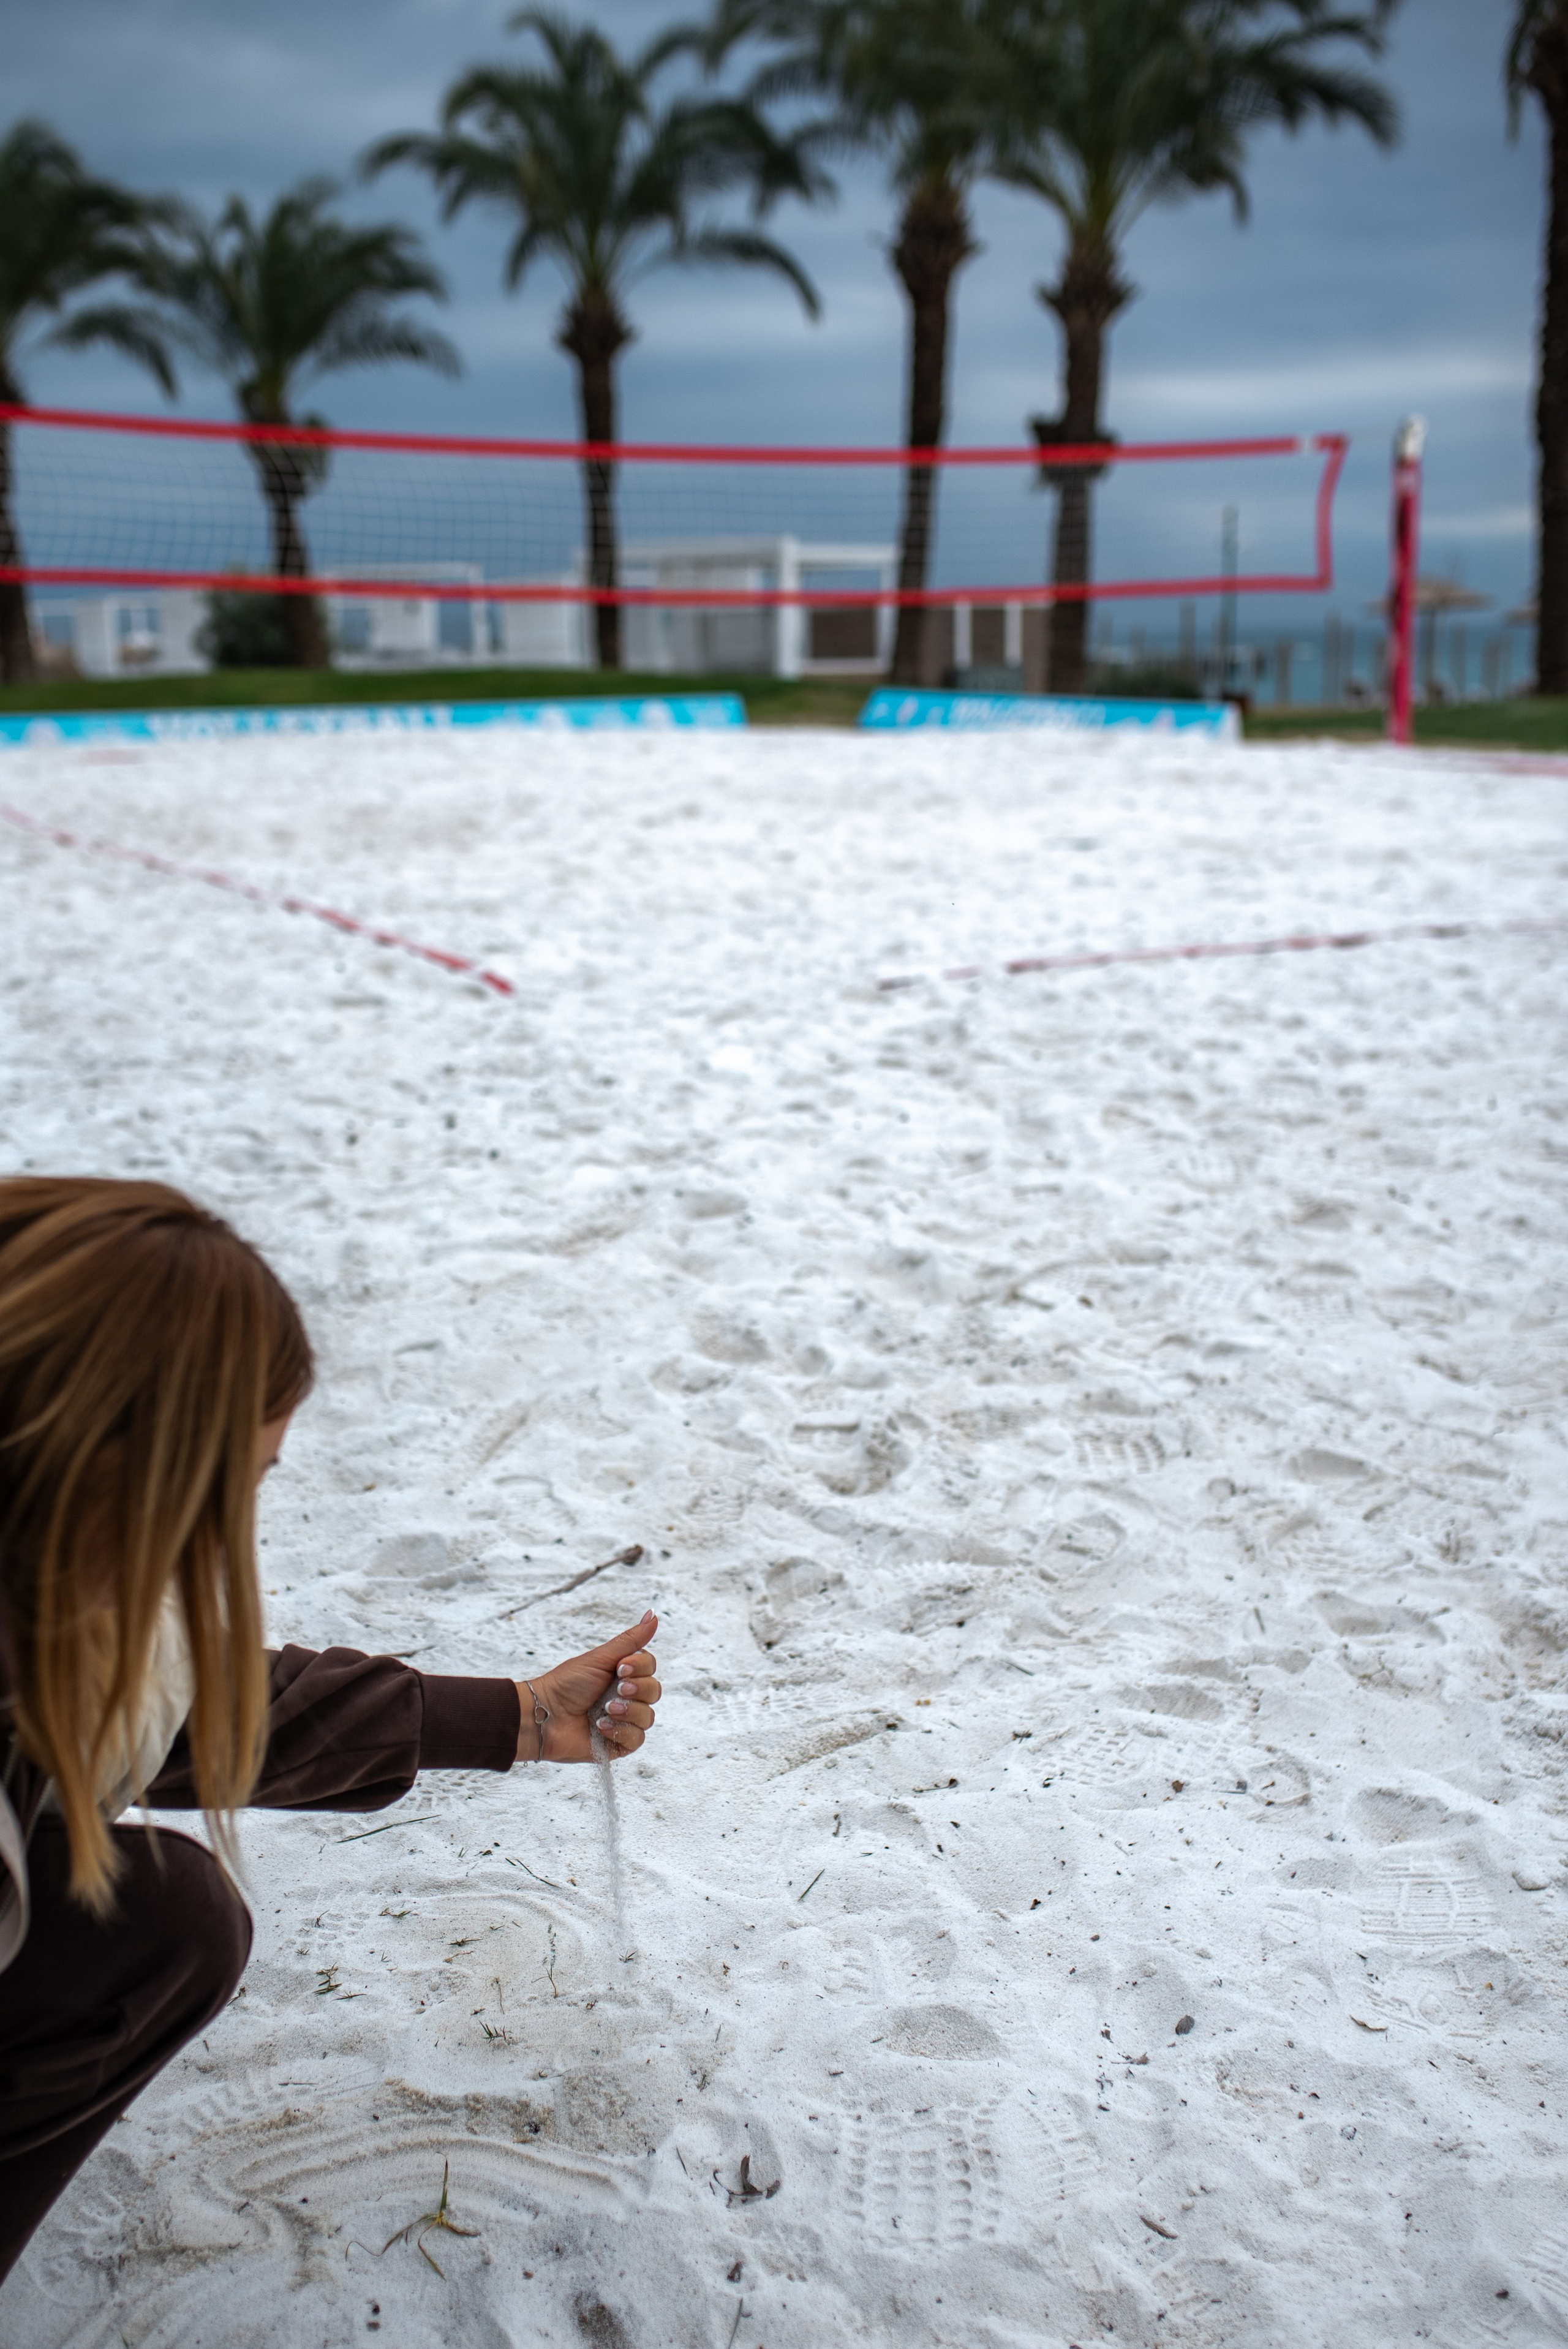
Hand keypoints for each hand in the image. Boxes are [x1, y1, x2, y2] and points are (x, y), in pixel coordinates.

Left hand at [517, 1611, 660, 1763]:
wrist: (543, 1715)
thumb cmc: (566, 1684)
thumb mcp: (599, 1658)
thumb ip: (630, 1640)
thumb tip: (654, 1614)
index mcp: (622, 1674)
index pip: (650, 1668)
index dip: (641, 1667)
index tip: (620, 1668)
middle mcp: (626, 1697)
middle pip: (654, 1691)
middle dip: (637, 1689)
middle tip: (617, 1688)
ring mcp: (623, 1721)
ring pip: (648, 1717)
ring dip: (628, 1711)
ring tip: (604, 1710)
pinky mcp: (618, 1743)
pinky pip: (637, 1739)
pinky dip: (620, 1731)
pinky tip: (600, 1726)